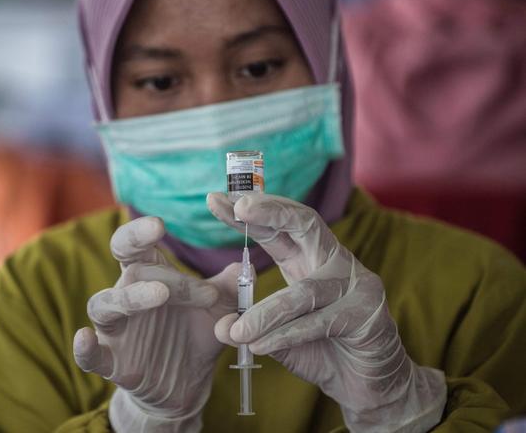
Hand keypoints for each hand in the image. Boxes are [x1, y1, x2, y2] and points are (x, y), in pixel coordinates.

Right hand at [73, 216, 237, 432]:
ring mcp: (116, 329)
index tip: (159, 225)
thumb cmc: (196, 334)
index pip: (133, 246)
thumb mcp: (219, 310)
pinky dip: (84, 347)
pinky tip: (84, 337)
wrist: (187, 383)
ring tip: (160, 295)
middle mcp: (127, 295)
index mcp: (149, 276)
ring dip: (129, 297)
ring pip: (105, 304)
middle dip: (163, 275)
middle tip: (203, 290)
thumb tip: (245, 266)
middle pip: (130, 272)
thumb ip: (229, 288)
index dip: (139, 233)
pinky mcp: (112, 361)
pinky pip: (90, 354)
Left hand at [207, 193, 445, 432]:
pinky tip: (261, 346)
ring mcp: (356, 284)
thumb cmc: (324, 353)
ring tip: (235, 331)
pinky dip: (286, 335)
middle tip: (239, 205)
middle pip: (305, 223)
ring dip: (264, 313)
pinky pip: (319, 322)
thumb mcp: (279, 336)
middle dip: (270, 210)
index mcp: (311, 259)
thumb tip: (220, 328)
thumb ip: (253, 327)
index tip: (214, 200)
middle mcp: (335, 262)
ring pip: (303, 291)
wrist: (371, 387)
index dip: (249, 213)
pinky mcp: (367, 315)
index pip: (279, 228)